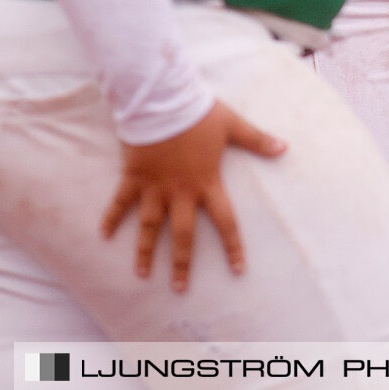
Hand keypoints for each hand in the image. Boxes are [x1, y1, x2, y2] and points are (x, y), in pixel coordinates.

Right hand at [100, 99, 285, 291]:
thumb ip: (257, 139)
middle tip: (180, 289)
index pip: (225, 221)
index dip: (232, 246)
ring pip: (149, 226)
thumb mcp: (232, 125)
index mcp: (206, 183)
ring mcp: (154, 187)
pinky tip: (104, 235)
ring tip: (142, 274)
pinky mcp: (133, 177)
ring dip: (145, 251)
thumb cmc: (198, 112)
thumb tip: (284, 147)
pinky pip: (120, 202)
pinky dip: (111, 218)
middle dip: (182, 263)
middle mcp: (180, 192)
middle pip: (183, 235)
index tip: (237, 269)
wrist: (161, 100)